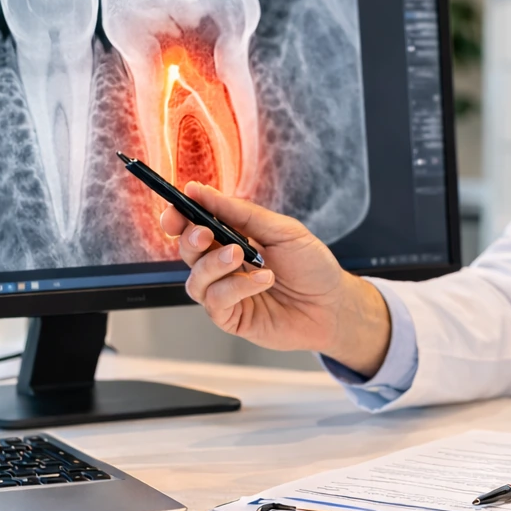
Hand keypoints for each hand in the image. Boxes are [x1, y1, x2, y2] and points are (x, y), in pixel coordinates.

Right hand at [161, 181, 391, 375]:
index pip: (194, 226)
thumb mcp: (281, 230)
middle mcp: (223, 267)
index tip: (176, 207)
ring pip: (196, 279)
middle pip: (188, 251)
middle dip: (190, 239)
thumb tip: (202, 192)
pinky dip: (236, 287)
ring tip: (241, 255)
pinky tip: (262, 280)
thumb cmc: (312, 267)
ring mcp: (226, 294)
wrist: (334, 305)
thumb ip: (241, 213)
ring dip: (214, 264)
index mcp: (232, 239)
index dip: (178, 217)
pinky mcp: (231, 318)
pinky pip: (216, 302)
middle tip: (206, 233)